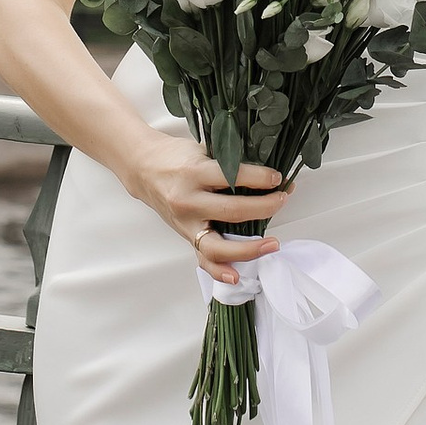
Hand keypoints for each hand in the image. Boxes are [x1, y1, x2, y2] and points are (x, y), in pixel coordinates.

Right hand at [123, 128, 288, 285]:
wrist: (143, 169)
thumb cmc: (175, 156)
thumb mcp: (201, 148)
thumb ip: (228, 159)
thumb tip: (265, 169)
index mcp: (193, 173)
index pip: (233, 177)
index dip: (261, 178)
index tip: (278, 179)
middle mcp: (188, 201)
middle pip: (231, 212)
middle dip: (264, 208)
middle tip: (282, 200)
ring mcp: (185, 223)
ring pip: (217, 246)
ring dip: (248, 248)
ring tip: (272, 244)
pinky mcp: (185, 237)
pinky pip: (203, 259)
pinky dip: (219, 270)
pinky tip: (237, 276)